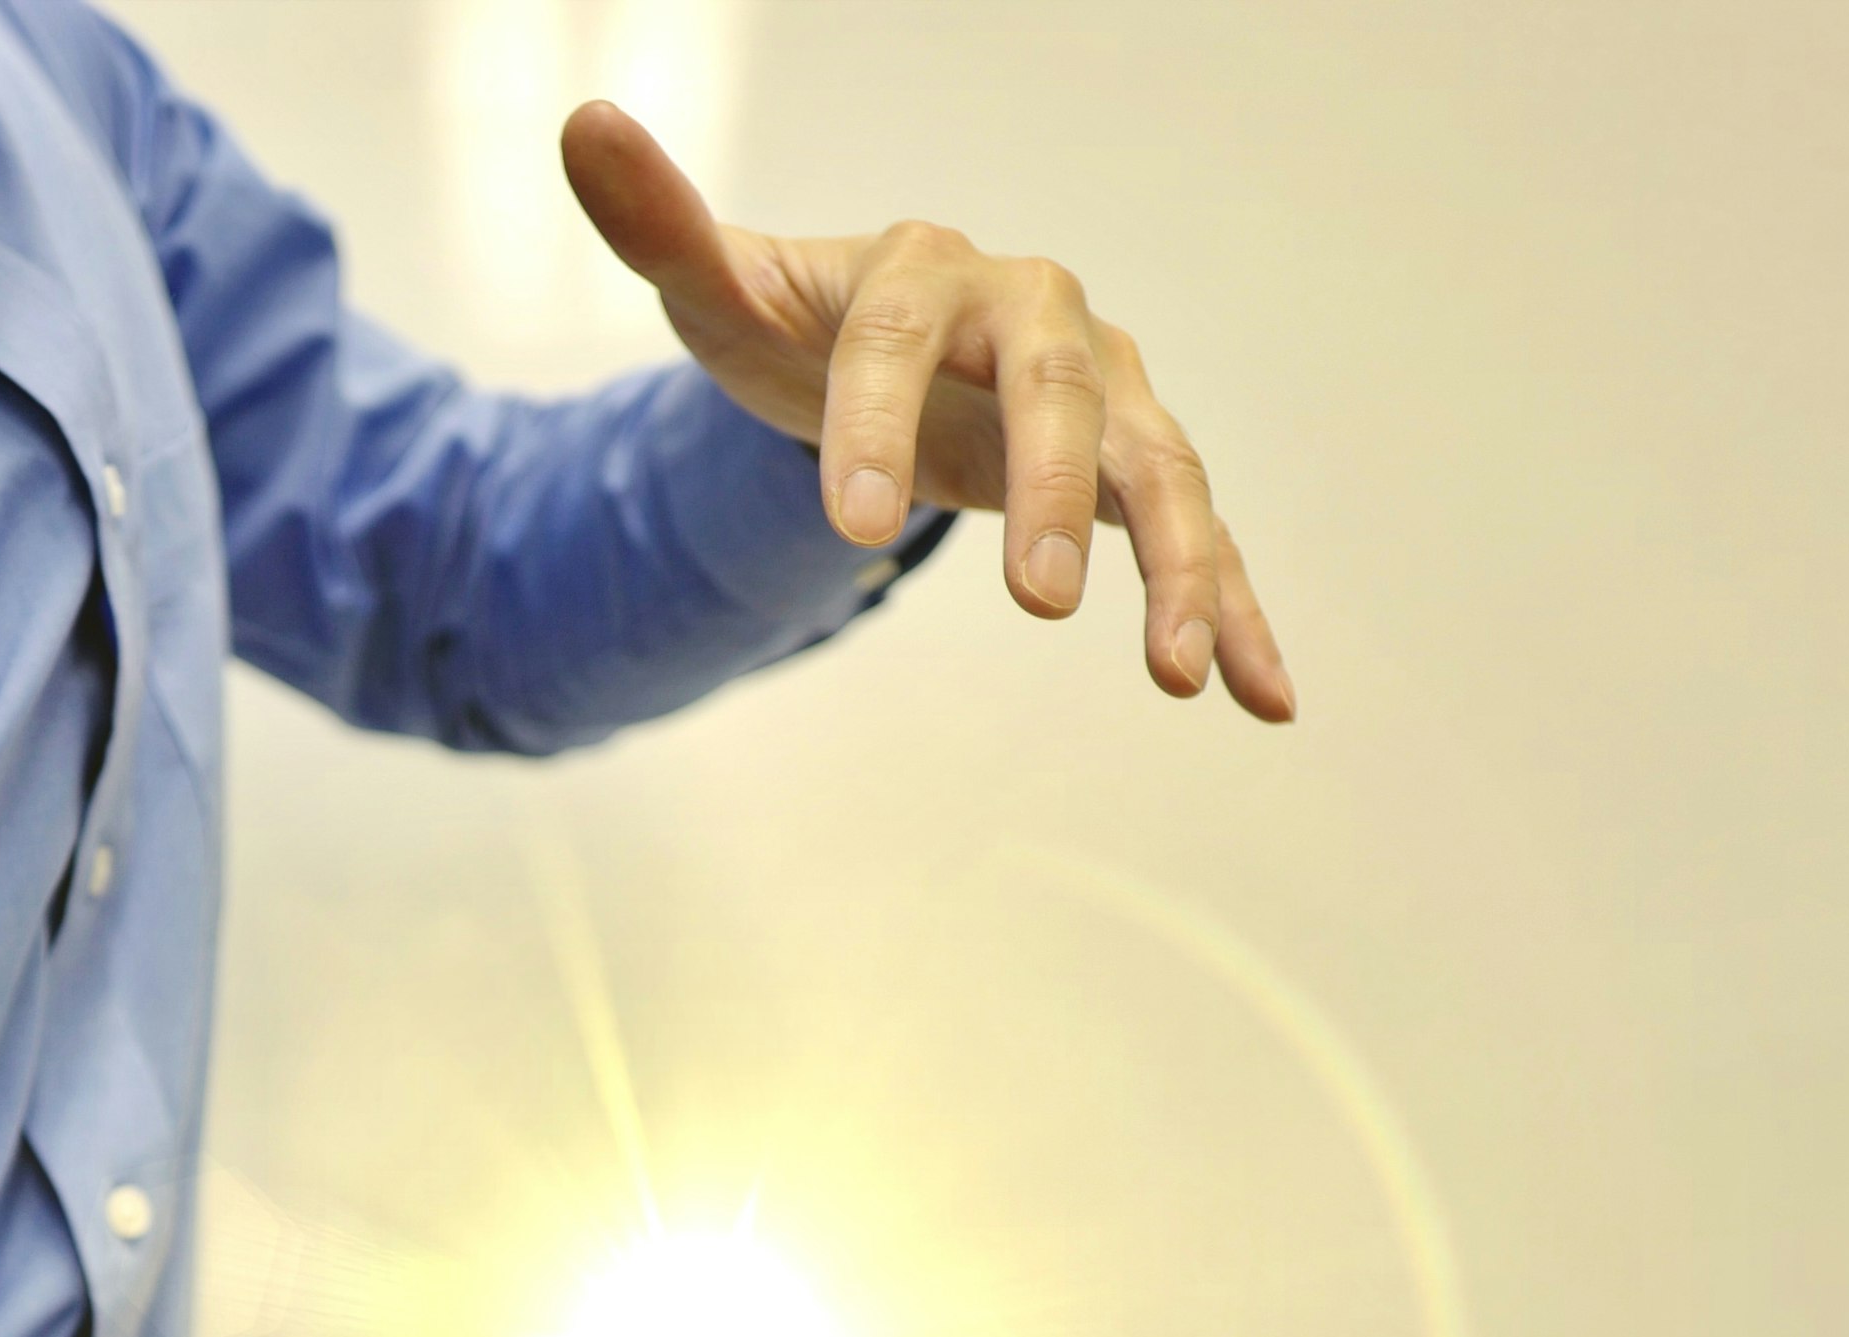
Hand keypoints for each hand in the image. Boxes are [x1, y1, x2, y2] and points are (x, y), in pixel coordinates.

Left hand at [561, 100, 1295, 720]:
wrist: (869, 351)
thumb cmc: (793, 324)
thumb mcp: (718, 289)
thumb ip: (660, 227)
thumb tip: (584, 127)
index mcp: (926, 272)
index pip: (900, 336)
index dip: (875, 422)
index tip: (851, 527)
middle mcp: (1034, 318)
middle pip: (1060, 392)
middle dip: (1052, 494)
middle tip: (1038, 604)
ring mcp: (1103, 392)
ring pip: (1157, 468)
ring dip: (1181, 565)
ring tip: (1175, 671)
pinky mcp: (1135, 467)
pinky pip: (1195, 538)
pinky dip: (1237, 612)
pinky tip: (1264, 698)